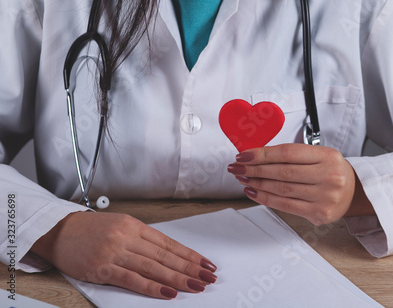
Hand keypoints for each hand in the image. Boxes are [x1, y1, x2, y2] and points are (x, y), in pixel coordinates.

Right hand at [31, 212, 216, 299]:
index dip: (190, 255)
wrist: (58, 230)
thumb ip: (142, 239)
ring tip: (196, 286)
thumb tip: (169, 254)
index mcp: (135, 225)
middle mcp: (128, 237)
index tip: (206, 264)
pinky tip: (168, 293)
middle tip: (208, 277)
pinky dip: (152, 287)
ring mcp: (115, 253)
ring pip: (153, 267)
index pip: (169, 243)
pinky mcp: (102, 268)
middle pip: (165, 256)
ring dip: (177, 278)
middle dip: (190, 268)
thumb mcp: (120, 225)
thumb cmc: (91, 229)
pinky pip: (132, 280)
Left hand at [227, 143, 373, 225]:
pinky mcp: (319, 213)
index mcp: (328, 156)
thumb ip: (292, 155)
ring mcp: (325, 197)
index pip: (288, 153)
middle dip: (254, 169)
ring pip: (282, 189)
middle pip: (282, 172)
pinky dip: (265, 198)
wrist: (353, 192)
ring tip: (242, 178)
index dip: (262, 154)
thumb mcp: (318, 155)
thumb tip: (255, 156)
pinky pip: (285, 205)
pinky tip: (253, 192)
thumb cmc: (329, 171)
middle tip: (237, 167)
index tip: (244, 155)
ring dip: (256, 184)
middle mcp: (329, 176)